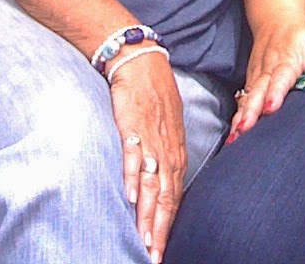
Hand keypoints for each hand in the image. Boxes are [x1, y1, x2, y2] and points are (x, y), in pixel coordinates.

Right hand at [109, 50, 187, 262]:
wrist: (141, 61)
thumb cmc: (155, 94)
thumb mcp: (167, 127)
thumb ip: (166, 154)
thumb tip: (164, 178)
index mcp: (175, 151)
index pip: (174, 196)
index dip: (170, 225)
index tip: (163, 249)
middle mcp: (166, 149)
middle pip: (165, 197)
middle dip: (159, 231)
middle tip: (154, 257)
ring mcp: (150, 139)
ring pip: (150, 184)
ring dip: (147, 215)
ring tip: (144, 240)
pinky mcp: (132, 127)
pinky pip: (132, 156)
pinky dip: (132, 177)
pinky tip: (129, 196)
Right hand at [229, 16, 304, 137]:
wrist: (275, 17)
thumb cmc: (297, 32)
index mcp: (285, 60)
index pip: (279, 78)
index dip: (275, 93)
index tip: (271, 108)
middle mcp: (267, 69)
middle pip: (257, 92)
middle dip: (250, 111)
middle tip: (244, 129)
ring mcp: (256, 76)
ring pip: (247, 98)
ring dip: (240, 117)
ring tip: (235, 138)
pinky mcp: (251, 82)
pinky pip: (242, 100)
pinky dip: (236, 117)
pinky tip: (233, 135)